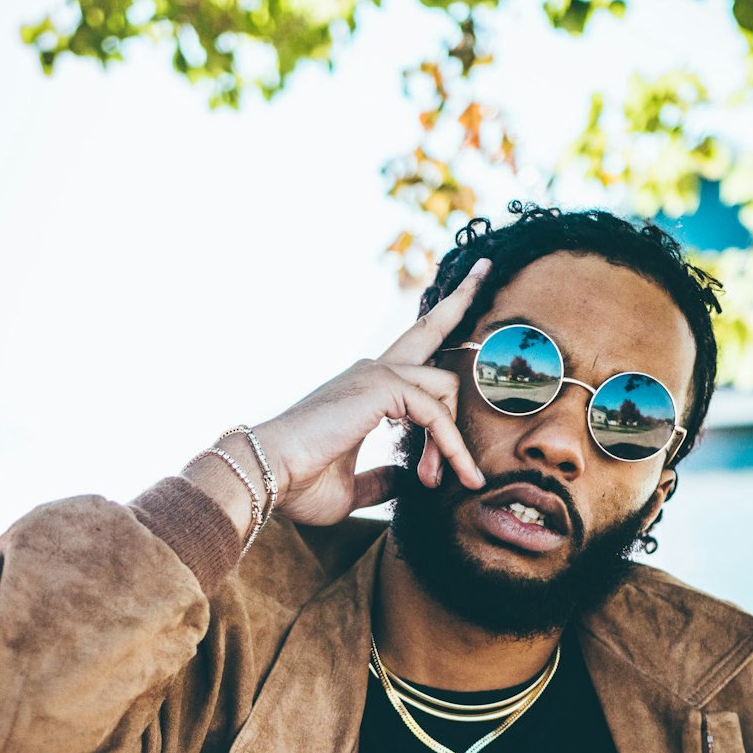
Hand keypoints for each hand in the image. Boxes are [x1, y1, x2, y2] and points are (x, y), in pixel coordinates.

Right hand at [253, 259, 491, 526]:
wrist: (266, 476)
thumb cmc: (298, 484)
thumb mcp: (352, 487)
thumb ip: (383, 479)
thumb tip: (407, 479)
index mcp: (366, 388)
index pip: (410, 354)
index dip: (437, 331)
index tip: (461, 304)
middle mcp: (373, 371)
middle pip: (430, 327)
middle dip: (462, 295)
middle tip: (486, 265)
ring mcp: (376, 373)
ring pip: (445, 387)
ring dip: (453, 442)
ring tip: (441, 482)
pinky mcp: (380, 385)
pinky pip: (435, 412)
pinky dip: (447, 446)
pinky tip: (442, 475)